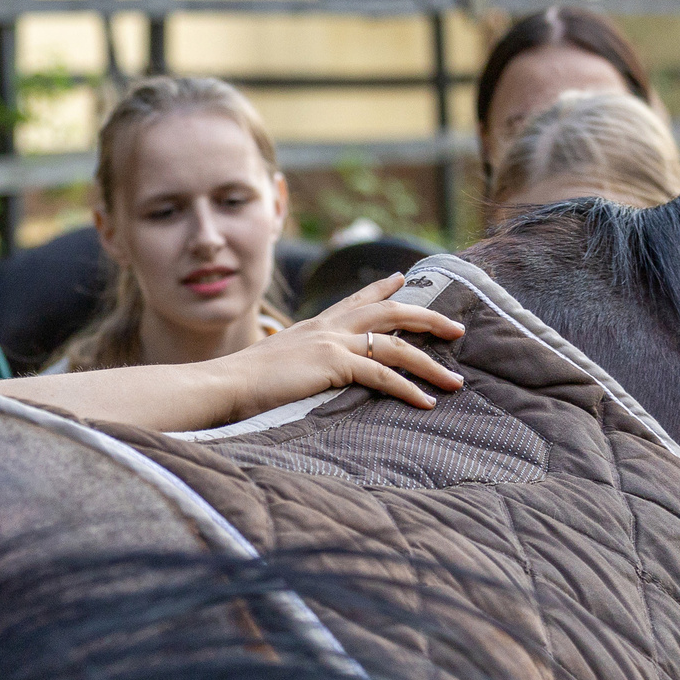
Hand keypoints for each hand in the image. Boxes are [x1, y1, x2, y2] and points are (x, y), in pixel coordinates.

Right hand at [208, 273, 466, 413]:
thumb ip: (299, 366)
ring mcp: (332, 342)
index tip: (403, 277)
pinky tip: (426, 402)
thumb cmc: (242, 384)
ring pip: (396, 345)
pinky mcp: (334, 364)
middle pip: (390, 312)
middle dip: (427, 318)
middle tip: (455, 328)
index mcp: (314, 326)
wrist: (223, 384)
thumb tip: (304, 379)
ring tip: (455, 381)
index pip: (355, 299)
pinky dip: (409, 389)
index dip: (382, 288)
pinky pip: (383, 374)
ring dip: (430, 365)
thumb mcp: (277, 367)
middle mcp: (327, 327)